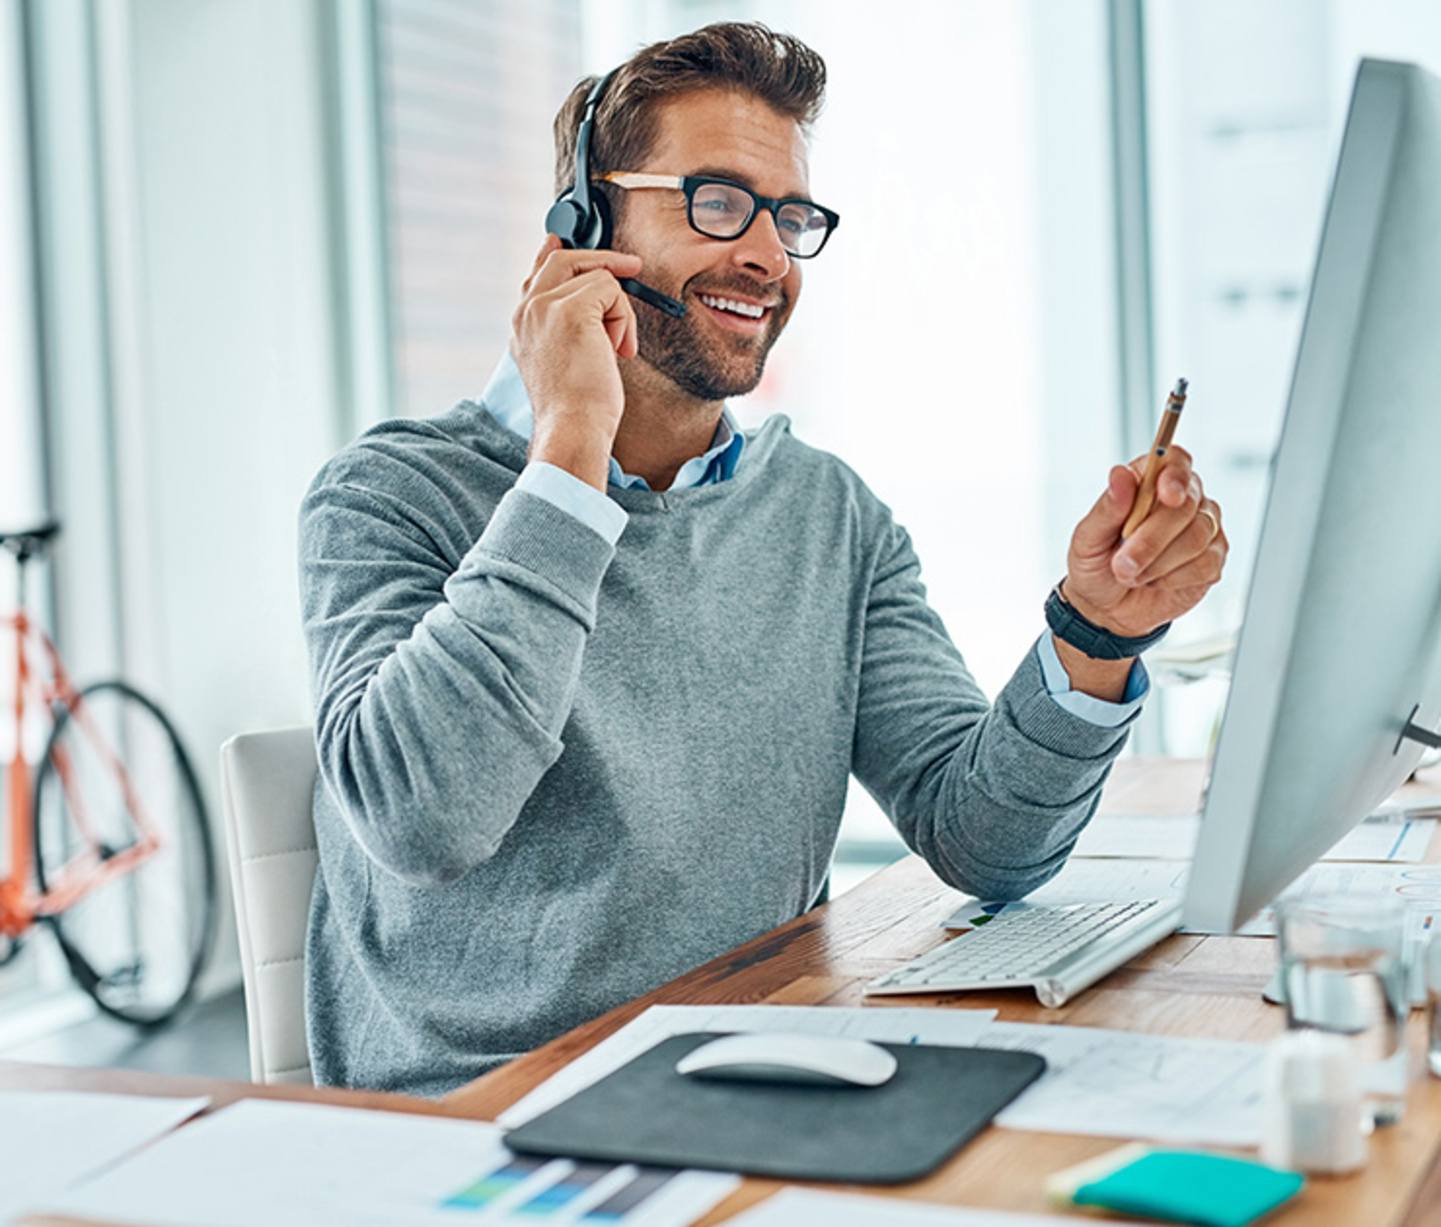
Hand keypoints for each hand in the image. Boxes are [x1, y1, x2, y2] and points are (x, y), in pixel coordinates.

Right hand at [510, 235, 643, 489]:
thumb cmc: (578, 407)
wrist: (574, 428)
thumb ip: (571, 324)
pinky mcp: (569, 309)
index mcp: (522, 325)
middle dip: (603, 260)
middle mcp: (526, 311)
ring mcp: (544, 307)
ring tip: (616, 347)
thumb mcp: (569, 359)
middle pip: (563, 259)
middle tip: (634, 267)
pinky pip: (611, 288)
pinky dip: (624, 318)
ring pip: (596, 276)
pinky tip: (618, 349)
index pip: (536, 273)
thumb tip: (598, 293)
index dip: (555, 252)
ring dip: (618, 311)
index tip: (563, 239)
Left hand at [1063, 446, 1227, 637]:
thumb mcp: (1087, 538)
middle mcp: (1184, 500)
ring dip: (1157, 562)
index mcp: (1150, 483)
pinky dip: (1172, 578)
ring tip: (1130, 574)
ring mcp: (1203, 529)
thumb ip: (1106, 508)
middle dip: (1152, 538)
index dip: (1174, 475)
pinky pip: (1204, 565)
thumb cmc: (1095, 564)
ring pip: (1196, 536)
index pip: (1175, 461)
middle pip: (1186, 505)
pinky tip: (1153, 581)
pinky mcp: (1212, 560)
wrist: (1105, 608)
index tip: (1166, 494)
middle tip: (1122, 564)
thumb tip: (1119, 474)